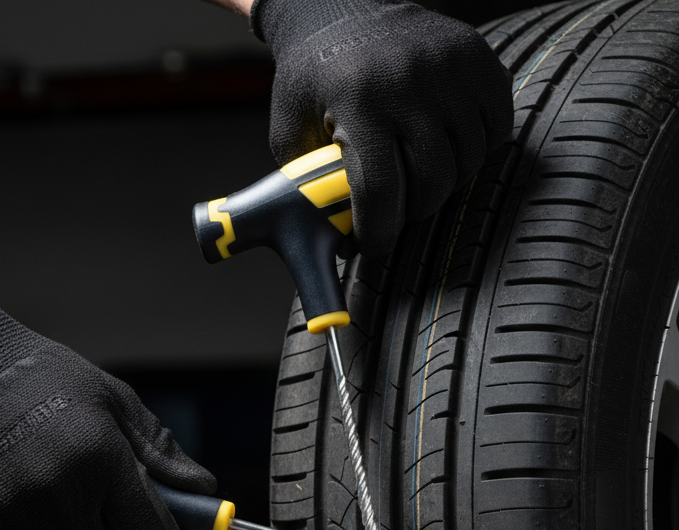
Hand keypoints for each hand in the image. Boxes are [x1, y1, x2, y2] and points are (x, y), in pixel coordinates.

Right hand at [0, 278, 215, 529]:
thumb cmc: (45, 381)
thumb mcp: (115, 404)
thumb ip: (162, 456)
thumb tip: (205, 494)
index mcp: (100, 461)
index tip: (160, 527)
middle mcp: (57, 496)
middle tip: (98, 494)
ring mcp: (14, 517)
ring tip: (53, 484)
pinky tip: (20, 492)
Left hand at [251, 0, 513, 255]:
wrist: (342, 9)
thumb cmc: (315, 77)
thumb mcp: (291, 128)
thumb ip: (305, 186)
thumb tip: (332, 245)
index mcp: (359, 99)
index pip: (382, 190)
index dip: (380, 233)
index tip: (376, 248)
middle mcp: (410, 81)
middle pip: (433, 183)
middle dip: (414, 212)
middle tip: (397, 212)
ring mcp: (450, 68)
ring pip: (467, 163)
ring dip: (445, 184)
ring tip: (419, 178)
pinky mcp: (480, 60)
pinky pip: (496, 131)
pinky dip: (476, 152)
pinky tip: (447, 148)